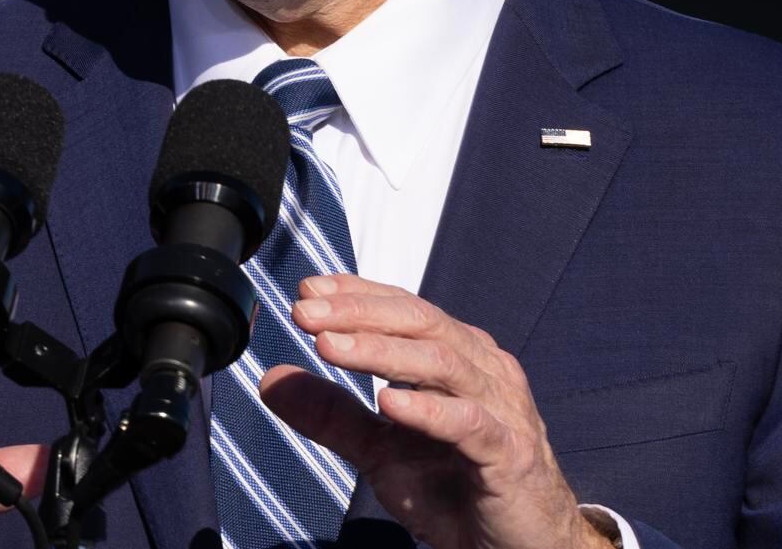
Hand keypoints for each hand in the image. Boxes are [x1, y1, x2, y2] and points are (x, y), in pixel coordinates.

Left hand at [261, 276, 609, 548]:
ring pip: (442, 362)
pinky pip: (468, 422)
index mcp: (456, 358)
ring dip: (381, 351)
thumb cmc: (457, 491)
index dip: (356, 295)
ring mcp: (501, 407)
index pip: (404, 309)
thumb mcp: (381, 451)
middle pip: (421, 322)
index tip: (307, 291)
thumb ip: (332, 414)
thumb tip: (272, 379)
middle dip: (360, 312)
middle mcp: (482, 370)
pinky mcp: (509, 453)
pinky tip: (388, 402)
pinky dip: (428, 409)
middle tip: (307, 313)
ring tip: (330, 347)